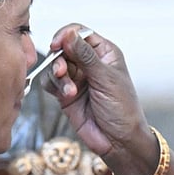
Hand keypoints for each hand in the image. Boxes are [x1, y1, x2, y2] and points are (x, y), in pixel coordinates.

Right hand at [44, 25, 157, 173]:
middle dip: (60, 58)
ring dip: (58, 76)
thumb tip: (69, 34)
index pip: (80, 33)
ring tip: (69, 90)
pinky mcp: (65, 94)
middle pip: (63, 48)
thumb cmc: (123, 109)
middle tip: (62, 71)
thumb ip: (85, 56)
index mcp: (104, 53)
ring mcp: (76, 78)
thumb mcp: (106, 79)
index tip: (58, 44)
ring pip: (55, 65)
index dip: (67, 35)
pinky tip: (65, 96)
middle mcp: (89, 63)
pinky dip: (54, 86)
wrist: (118, 141)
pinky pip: (50, 82)